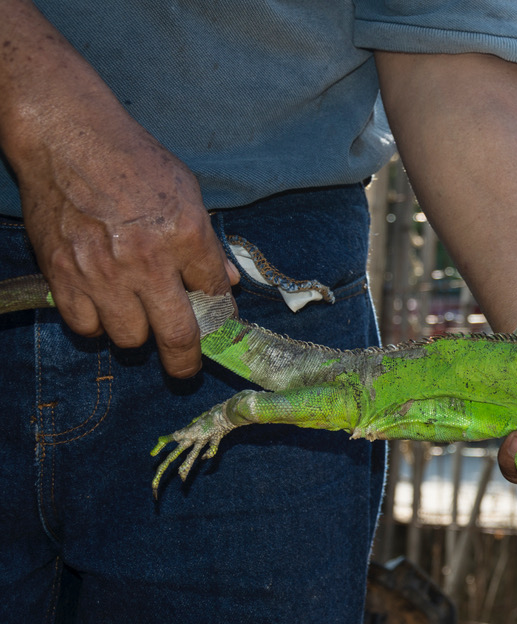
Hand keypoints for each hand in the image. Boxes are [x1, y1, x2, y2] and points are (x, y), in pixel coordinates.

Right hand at [1, 1, 237, 377]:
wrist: (67, 138)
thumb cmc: (131, 160)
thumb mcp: (187, 192)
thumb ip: (206, 243)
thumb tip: (225, 281)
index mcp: (185, 235)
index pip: (216, 295)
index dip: (221, 312)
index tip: (217, 319)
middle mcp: (147, 261)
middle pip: (177, 336)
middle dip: (186, 362)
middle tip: (186, 367)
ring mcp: (103, 272)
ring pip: (130, 338)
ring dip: (137, 335)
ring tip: (137, 318)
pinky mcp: (64, 275)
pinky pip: (85, 327)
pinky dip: (96, 325)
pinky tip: (103, 308)